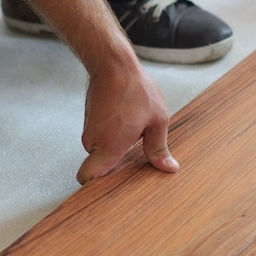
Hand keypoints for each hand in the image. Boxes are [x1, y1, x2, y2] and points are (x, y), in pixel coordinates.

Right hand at [76, 61, 177, 183]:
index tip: (111, 191)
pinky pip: (102, 140)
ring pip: (102, 152)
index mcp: (109, 146)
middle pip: (100, 167)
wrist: (114, 64)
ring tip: (136, 138)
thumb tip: (168, 168)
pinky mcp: (91, 123)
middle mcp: (94, 142)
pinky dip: (114, 138)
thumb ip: (159, 148)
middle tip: (138, 164)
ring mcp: (90, 132)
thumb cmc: (135, 89)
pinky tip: (129, 128)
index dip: (95, 188)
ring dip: (117, 149)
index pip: (87, 178)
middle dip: (117, 168)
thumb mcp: (157, 120)